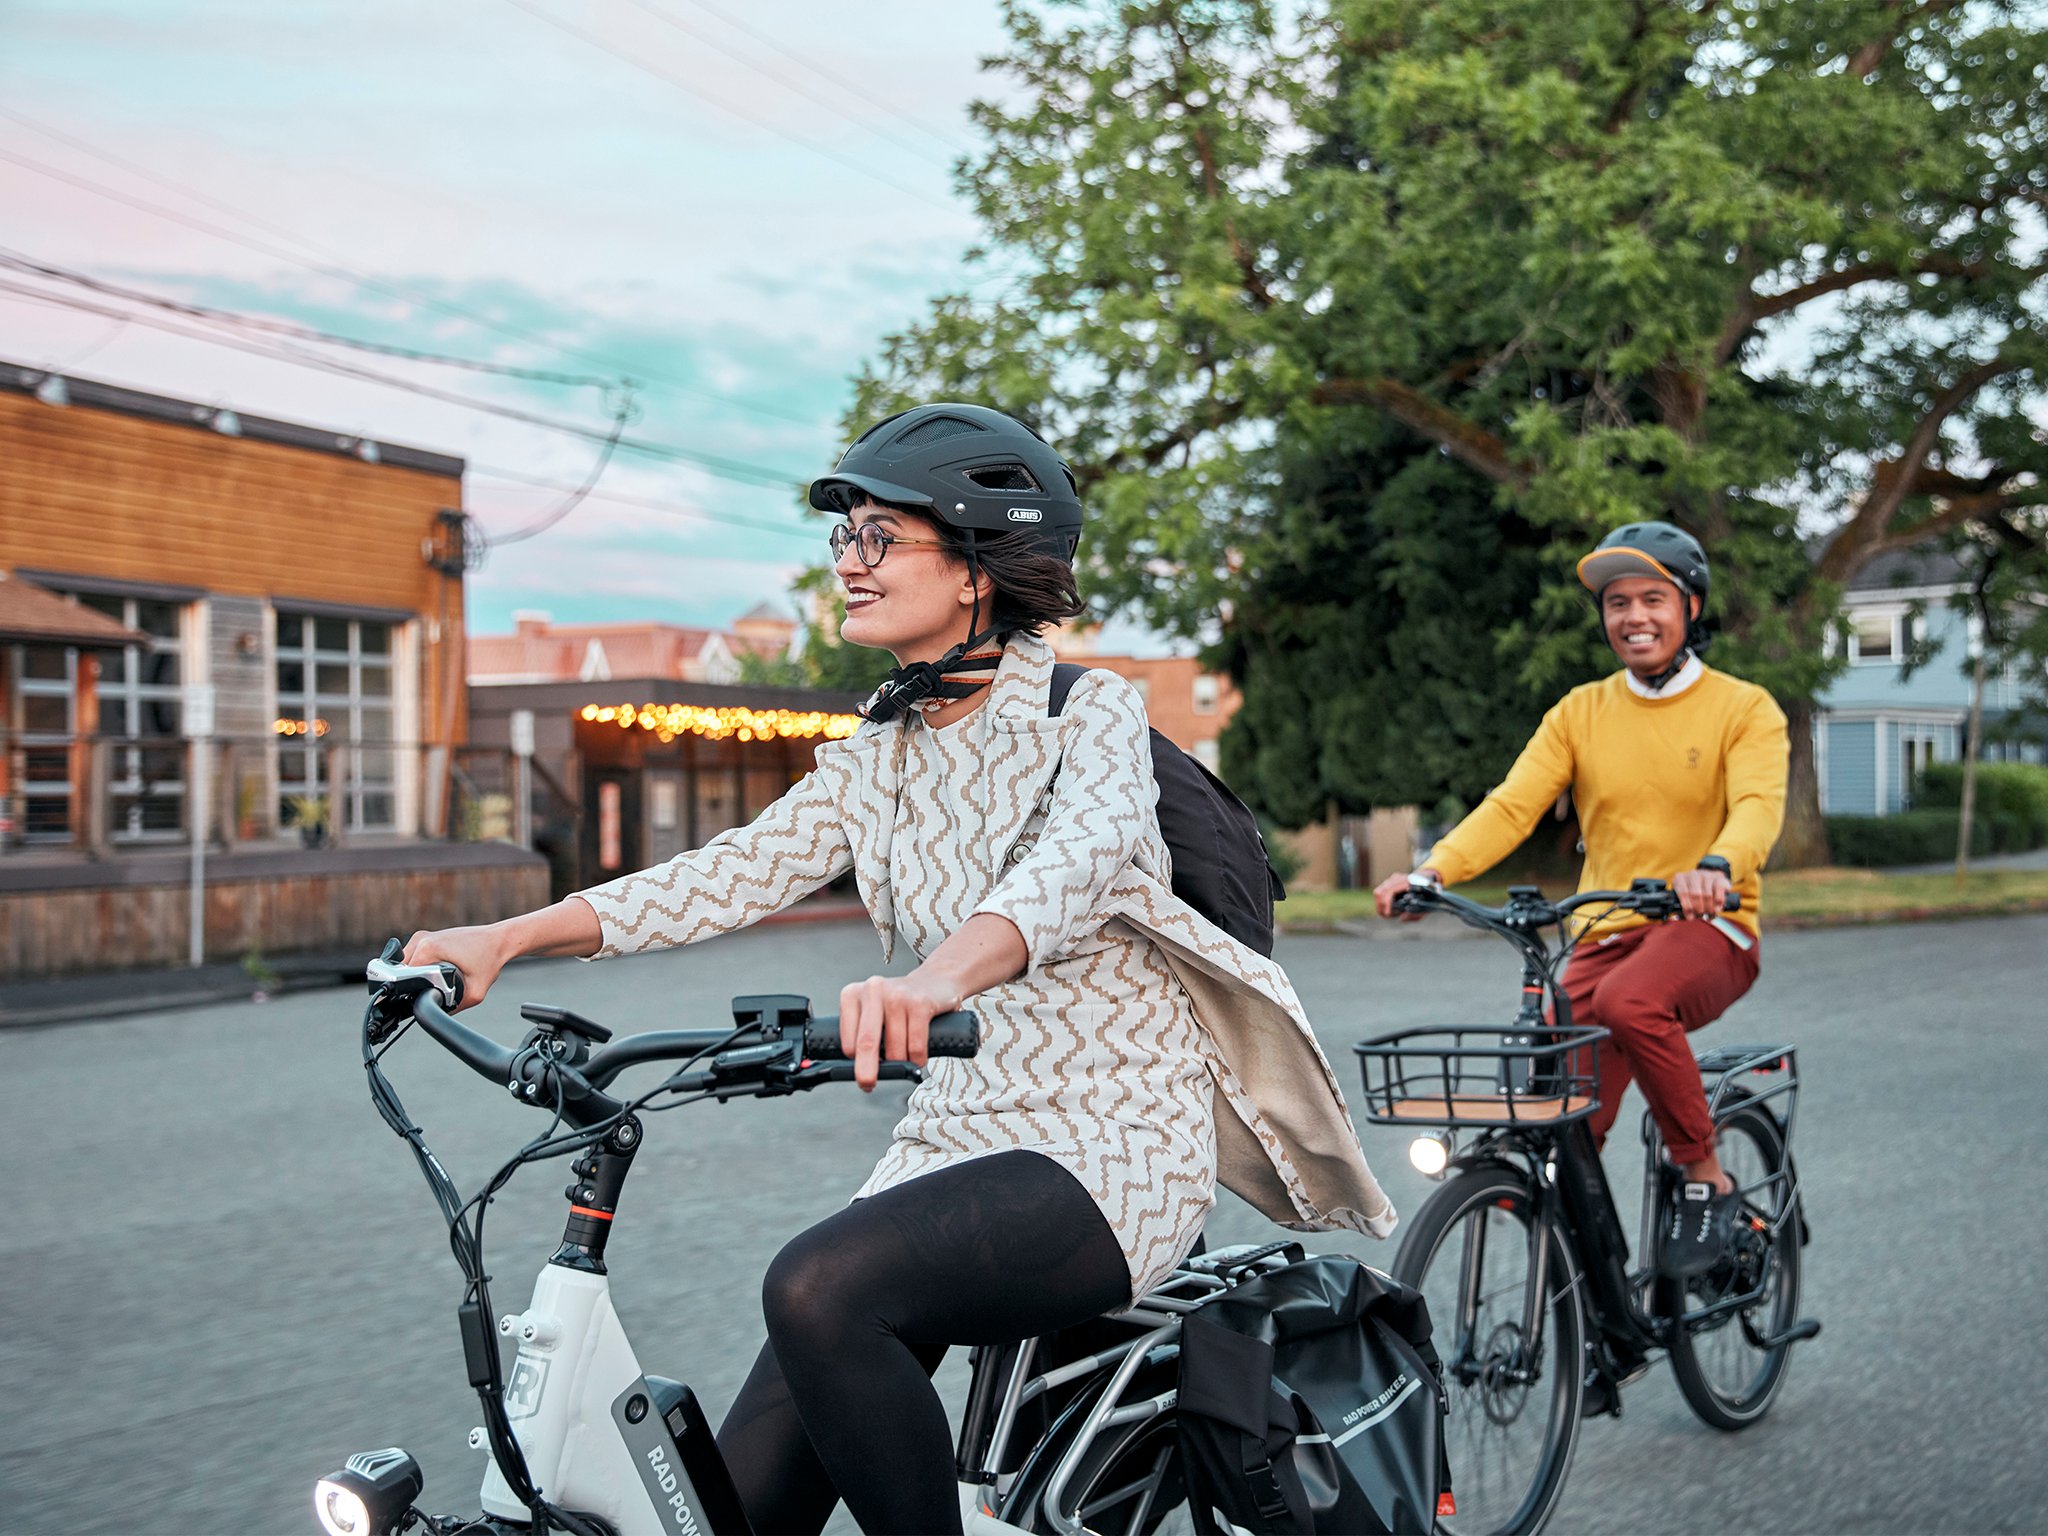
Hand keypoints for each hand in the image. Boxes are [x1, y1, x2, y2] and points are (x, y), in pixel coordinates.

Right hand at [402, 923, 511, 1009]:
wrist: (499, 940)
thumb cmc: (490, 958)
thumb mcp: (476, 992)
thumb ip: (456, 1007)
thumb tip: (439, 1014)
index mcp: (428, 948)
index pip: (403, 976)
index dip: (412, 992)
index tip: (426, 996)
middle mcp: (422, 939)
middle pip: (402, 971)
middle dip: (415, 984)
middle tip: (436, 988)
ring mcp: (423, 936)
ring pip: (406, 964)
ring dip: (416, 975)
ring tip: (437, 980)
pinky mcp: (427, 937)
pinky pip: (414, 958)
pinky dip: (421, 967)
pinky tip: (436, 972)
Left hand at [838, 968, 959, 1091]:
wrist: (935, 981)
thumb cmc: (899, 1003)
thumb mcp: (872, 1011)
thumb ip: (862, 1035)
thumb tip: (860, 1069)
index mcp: (853, 995)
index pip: (848, 1040)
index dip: (855, 1062)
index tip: (861, 1073)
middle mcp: (873, 991)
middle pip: (866, 1043)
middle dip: (866, 1070)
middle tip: (868, 1084)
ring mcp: (897, 996)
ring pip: (895, 1050)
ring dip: (902, 1063)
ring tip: (906, 1055)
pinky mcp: (919, 1003)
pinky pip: (916, 1046)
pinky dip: (918, 1059)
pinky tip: (918, 1056)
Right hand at [1374, 868, 1441, 919]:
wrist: (1429, 882)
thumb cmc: (1427, 897)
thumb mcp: (1425, 909)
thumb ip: (1414, 915)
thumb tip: (1401, 918)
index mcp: (1408, 882)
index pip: (1390, 892)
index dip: (1387, 903)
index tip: (1388, 914)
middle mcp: (1398, 878)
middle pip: (1380, 892)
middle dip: (1382, 906)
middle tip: (1388, 915)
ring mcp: (1392, 879)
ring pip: (1378, 892)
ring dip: (1380, 904)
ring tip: (1388, 912)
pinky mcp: (1389, 882)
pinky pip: (1379, 892)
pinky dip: (1381, 902)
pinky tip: (1388, 908)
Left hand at [1672, 867, 1731, 920]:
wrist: (1709, 881)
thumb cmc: (1693, 893)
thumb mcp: (1685, 898)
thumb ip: (1682, 908)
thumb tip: (1685, 917)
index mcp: (1680, 879)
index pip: (1683, 892)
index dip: (1687, 907)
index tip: (1690, 917)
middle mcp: (1692, 875)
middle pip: (1696, 894)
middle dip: (1698, 909)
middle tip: (1700, 915)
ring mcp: (1706, 874)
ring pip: (1708, 894)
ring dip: (1709, 908)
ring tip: (1708, 914)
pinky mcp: (1719, 877)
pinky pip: (1719, 889)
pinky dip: (1718, 902)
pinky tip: (1717, 908)